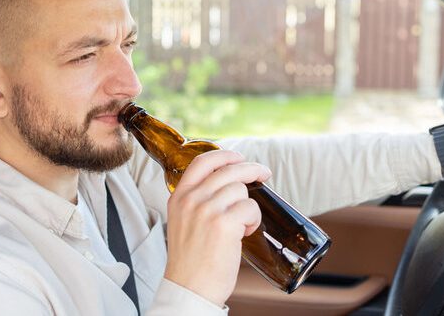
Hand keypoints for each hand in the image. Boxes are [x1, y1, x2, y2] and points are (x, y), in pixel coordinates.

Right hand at [164, 150, 270, 306]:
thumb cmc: (191, 260)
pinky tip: (245, 234)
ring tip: (242, 225)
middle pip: (229, 170)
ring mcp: (207, 210)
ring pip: (241, 190)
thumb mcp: (184, 221)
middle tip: (264, 174)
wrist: (189, 288)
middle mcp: (191, 199)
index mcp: (179, 196)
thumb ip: (197, 202)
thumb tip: (229, 185)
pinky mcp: (224, 224)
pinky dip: (254, 220)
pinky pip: (251, 208)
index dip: (225, 155)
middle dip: (251, 169)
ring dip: (249, 206)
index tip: (239, 157)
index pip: (203, 161)